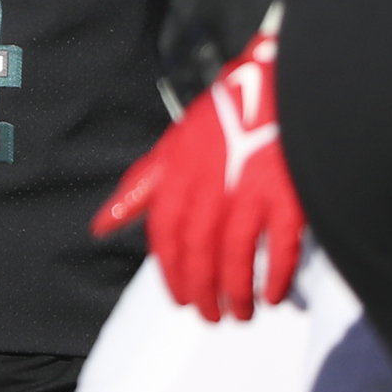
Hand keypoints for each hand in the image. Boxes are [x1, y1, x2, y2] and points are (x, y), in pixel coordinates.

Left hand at [94, 20, 302, 321]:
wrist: (284, 76)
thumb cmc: (231, 110)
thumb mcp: (176, 142)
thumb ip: (141, 188)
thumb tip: (100, 226)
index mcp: (181, 173)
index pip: (165, 236)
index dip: (171, 274)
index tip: (180, 299)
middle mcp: (211, 184)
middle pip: (199, 253)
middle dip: (203, 292)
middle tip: (211, 316)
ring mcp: (252, 189)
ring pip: (236, 257)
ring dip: (237, 293)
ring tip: (242, 313)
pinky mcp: (290, 193)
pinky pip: (281, 248)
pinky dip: (276, 277)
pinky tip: (275, 294)